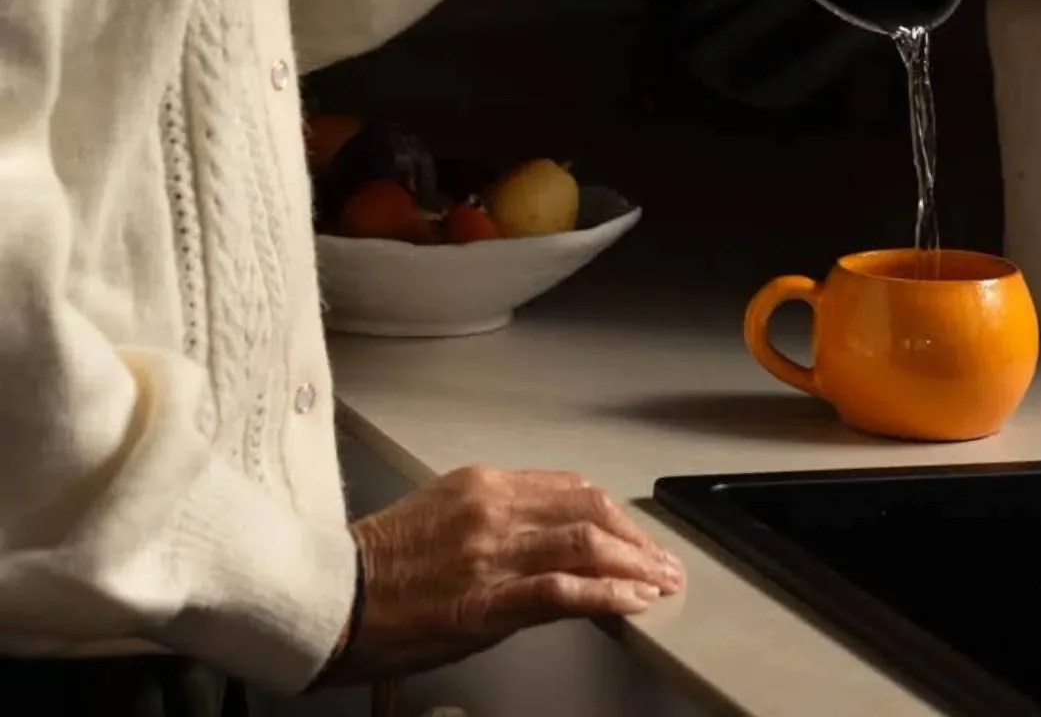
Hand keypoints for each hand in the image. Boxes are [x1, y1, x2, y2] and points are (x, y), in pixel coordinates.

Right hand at [321, 466, 684, 684]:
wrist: (330, 598)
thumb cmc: (375, 567)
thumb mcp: (440, 518)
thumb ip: (493, 521)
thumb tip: (542, 542)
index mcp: (482, 485)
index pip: (567, 488)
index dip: (609, 513)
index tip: (632, 534)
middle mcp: (494, 508)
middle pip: (587, 510)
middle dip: (634, 537)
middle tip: (662, 560)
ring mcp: (493, 553)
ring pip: (585, 544)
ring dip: (634, 565)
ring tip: (661, 582)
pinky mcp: (489, 600)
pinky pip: (564, 592)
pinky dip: (608, 595)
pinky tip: (633, 603)